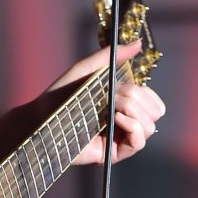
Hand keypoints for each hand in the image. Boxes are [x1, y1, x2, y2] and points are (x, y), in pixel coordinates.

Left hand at [45, 41, 166, 164]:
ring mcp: (120, 138)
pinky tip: (115, 118)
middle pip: (155, 111)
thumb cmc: (60, 93)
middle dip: (136, 98)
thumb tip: (138, 44)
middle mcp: (125, 122)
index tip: (119, 86)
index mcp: (123, 104)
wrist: (42, 117)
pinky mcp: (113, 153)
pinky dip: (133, 126)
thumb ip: (112, 56)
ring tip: (109, 108)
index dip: (143, 91)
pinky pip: (140, 142)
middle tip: (112, 97)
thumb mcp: (88, 69)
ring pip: (150, 126)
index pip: (152, 100)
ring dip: (132, 110)